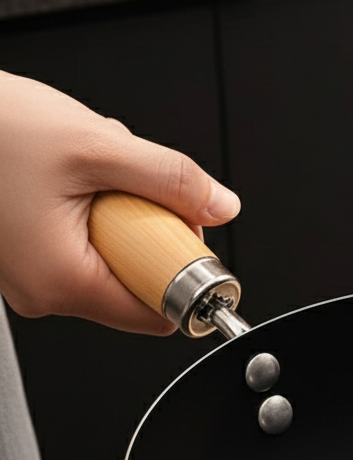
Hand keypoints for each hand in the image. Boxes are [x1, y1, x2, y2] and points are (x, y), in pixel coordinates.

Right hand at [0, 72, 239, 333]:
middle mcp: (42, 290)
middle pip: (137, 281)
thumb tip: (220, 204)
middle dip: (148, 227)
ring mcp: (31, 274)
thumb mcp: (98, 146)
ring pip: (112, 255)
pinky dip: (92, 206)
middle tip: (128, 183)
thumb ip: (170, 179)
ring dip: (119, 209)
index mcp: (61, 281)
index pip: (157, 314)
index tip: (187, 233)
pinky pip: (83, 241)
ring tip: (86, 170)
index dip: (184, 273)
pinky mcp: (25, 253)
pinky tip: (70, 174)